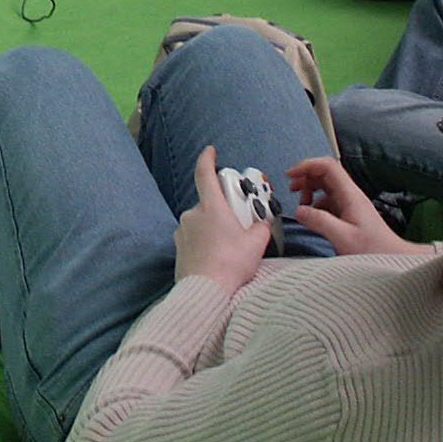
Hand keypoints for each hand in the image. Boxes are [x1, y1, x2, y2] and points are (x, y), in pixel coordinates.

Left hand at [174, 147, 270, 292]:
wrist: (206, 291)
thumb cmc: (230, 264)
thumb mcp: (256, 243)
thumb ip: (261, 227)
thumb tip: (262, 225)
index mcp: (211, 207)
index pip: (204, 173)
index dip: (207, 158)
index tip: (210, 151)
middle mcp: (193, 215)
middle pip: (211, 203)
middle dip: (225, 210)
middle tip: (241, 222)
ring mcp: (183, 232)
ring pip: (203, 222)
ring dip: (215, 227)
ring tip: (232, 246)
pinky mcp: (180, 248)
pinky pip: (195, 238)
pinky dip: (206, 242)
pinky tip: (218, 257)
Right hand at [285, 157, 421, 256]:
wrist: (392, 258)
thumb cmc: (374, 250)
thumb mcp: (342, 237)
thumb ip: (319, 222)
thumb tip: (300, 211)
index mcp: (350, 196)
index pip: (328, 167)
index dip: (307, 166)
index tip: (292, 174)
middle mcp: (350, 196)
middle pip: (325, 174)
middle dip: (306, 177)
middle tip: (292, 188)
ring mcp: (350, 205)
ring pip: (325, 188)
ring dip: (310, 192)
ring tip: (301, 204)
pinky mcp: (348, 215)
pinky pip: (328, 203)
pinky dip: (316, 206)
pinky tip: (312, 217)